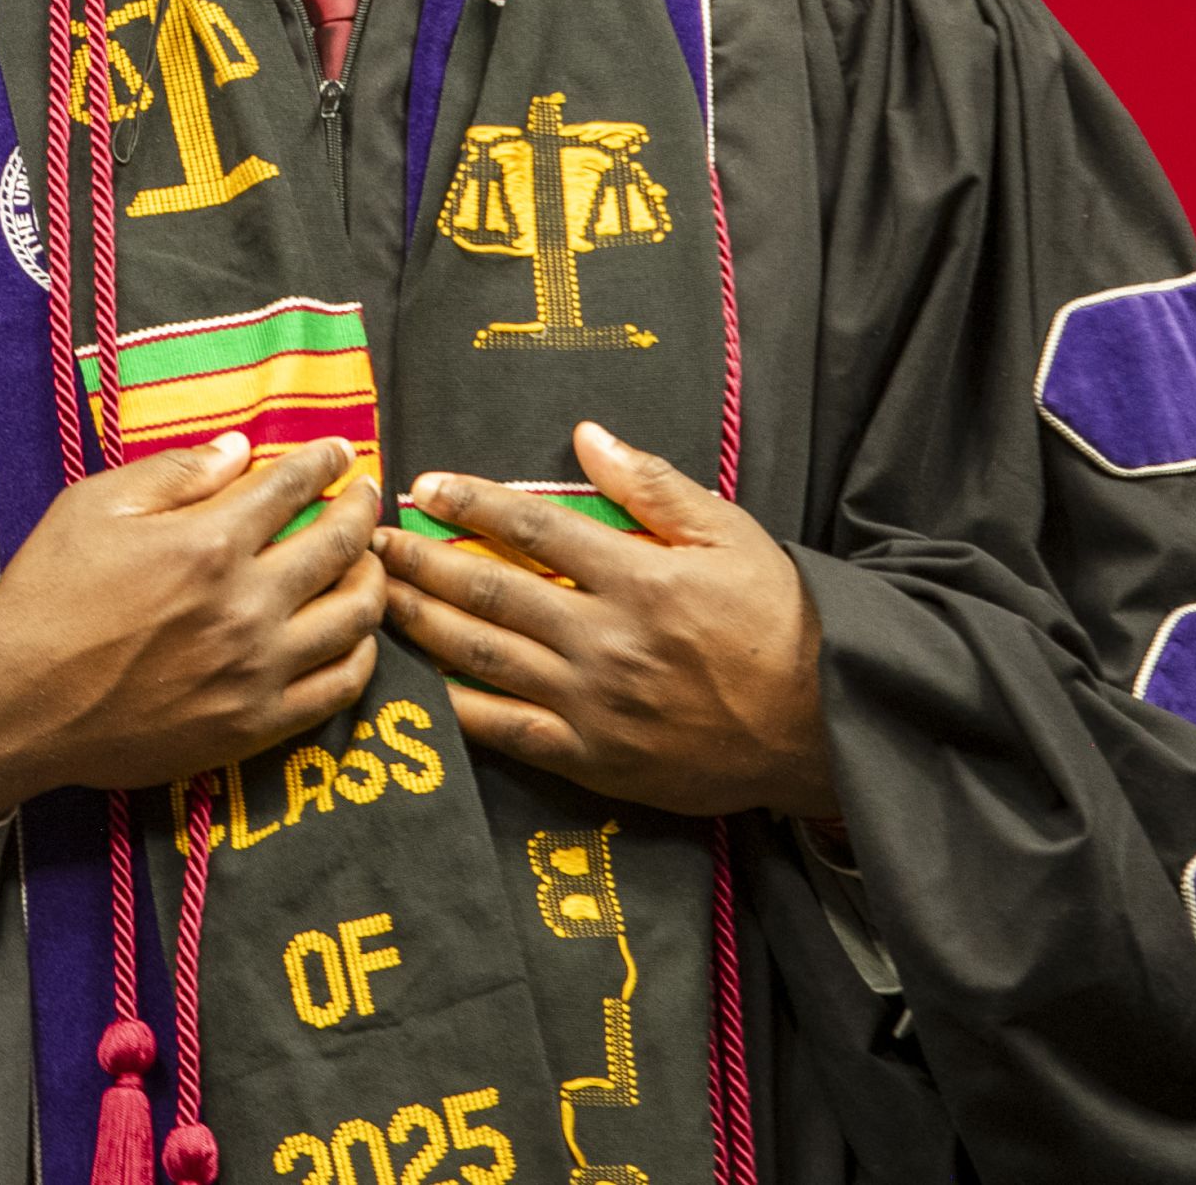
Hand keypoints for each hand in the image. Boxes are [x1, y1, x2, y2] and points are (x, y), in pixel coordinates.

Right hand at [0, 436, 383, 819]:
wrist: (17, 703)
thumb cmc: (47, 597)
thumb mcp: (94, 508)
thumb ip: (175, 474)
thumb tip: (239, 450)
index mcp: (206, 545)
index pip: (291, 487)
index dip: (324, 462)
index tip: (339, 454)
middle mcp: (244, 607)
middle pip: (339, 546)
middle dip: (361, 510)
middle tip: (366, 496)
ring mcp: (255, 671)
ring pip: (355, 617)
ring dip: (372, 578)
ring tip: (367, 562)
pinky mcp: (254, 725)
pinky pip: (339, 688)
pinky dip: (360, 653)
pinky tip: (354, 635)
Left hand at [373, 421, 837, 825]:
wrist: (822, 726)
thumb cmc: (776, 619)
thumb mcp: (728, 533)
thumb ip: (651, 485)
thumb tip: (585, 436)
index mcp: (637, 577)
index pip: (531, 528)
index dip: (470, 502)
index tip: (426, 486)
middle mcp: (604, 639)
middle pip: (488, 591)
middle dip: (421, 561)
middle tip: (374, 540)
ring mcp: (592, 704)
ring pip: (482, 658)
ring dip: (421, 622)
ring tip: (375, 596)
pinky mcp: (591, 759)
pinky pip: (504, 730)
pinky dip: (454, 704)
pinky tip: (417, 681)